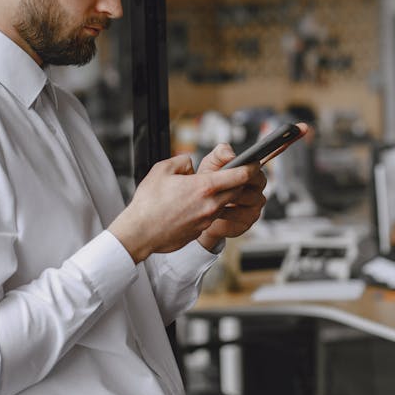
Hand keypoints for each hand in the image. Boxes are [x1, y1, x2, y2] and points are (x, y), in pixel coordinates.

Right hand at [108, 153, 255, 262]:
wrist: (140, 233)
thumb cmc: (148, 203)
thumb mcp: (162, 169)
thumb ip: (182, 161)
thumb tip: (190, 164)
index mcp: (204, 186)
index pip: (239, 175)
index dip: (250, 167)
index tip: (254, 163)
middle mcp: (210, 204)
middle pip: (237, 191)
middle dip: (239, 182)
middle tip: (235, 173)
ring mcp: (207, 220)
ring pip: (225, 204)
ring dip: (223, 195)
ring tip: (208, 189)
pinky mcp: (200, 231)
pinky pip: (212, 216)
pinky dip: (210, 209)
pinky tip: (194, 205)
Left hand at [194, 143, 267, 249]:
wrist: (201, 211)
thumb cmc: (209, 185)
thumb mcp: (211, 165)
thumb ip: (221, 153)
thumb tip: (231, 155)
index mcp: (252, 174)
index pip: (256, 170)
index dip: (248, 168)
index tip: (236, 168)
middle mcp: (257, 191)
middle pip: (256, 184)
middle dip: (239, 184)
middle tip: (223, 184)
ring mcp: (254, 208)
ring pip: (248, 200)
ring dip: (231, 198)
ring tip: (216, 198)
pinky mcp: (247, 222)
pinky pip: (241, 216)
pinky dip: (227, 213)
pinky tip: (217, 211)